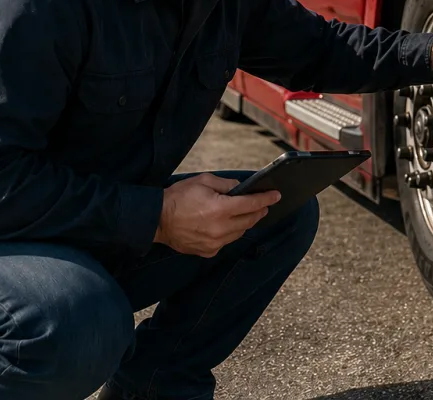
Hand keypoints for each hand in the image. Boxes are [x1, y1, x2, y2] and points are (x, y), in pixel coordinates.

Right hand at [153, 173, 280, 257]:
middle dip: (259, 211)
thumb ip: (226, 184)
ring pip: (239, 233)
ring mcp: (214, 243)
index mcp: (220, 209)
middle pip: (249, 221)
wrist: (155, 220)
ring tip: (248, 214)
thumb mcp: (203, 181)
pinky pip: (226, 242)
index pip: (251, 204)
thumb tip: (240, 188)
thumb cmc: (178, 197)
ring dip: (246, 223)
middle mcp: (220, 228)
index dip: (266, 199)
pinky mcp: (207, 251)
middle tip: (264, 205)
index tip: (277, 196)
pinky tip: (227, 226)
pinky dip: (230, 233)